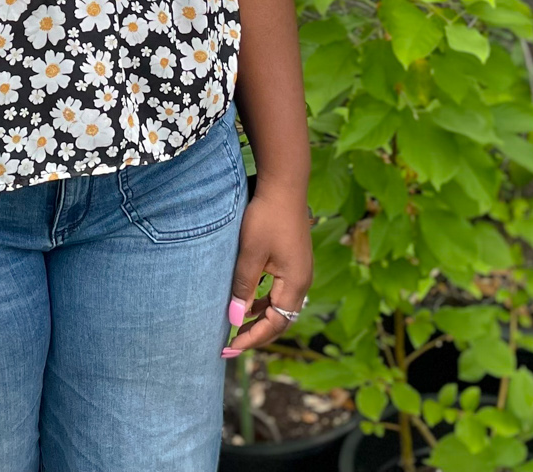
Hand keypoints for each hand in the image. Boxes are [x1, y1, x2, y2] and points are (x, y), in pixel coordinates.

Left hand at [224, 185, 313, 357]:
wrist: (284, 185)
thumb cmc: (266, 217)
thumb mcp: (250, 254)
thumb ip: (243, 288)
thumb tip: (235, 321)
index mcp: (295, 283)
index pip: (275, 324)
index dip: (252, 338)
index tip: (229, 348)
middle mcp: (302, 281)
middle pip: (281, 320)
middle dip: (256, 334)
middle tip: (230, 346)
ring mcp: (300, 271)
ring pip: (280, 306)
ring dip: (259, 319)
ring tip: (236, 329)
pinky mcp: (294, 261)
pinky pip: (279, 292)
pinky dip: (263, 303)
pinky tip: (247, 302)